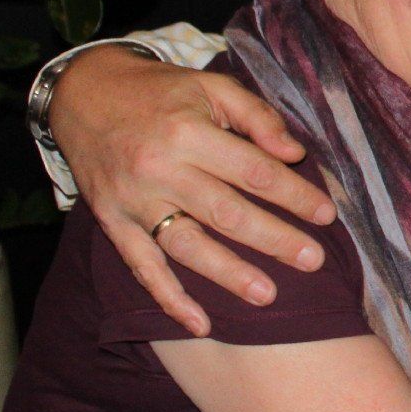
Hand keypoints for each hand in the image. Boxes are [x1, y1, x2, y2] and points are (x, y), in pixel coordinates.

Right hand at [54, 44, 335, 333]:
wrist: (84, 94)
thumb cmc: (160, 92)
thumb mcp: (211, 86)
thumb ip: (257, 116)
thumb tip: (295, 153)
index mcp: (188, 132)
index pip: (253, 170)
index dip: (293, 194)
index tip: (325, 214)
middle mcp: (160, 169)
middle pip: (226, 212)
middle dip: (274, 239)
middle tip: (313, 261)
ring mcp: (133, 201)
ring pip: (187, 245)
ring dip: (228, 273)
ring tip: (266, 294)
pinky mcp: (113, 222)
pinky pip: (142, 267)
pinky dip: (169, 299)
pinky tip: (200, 325)